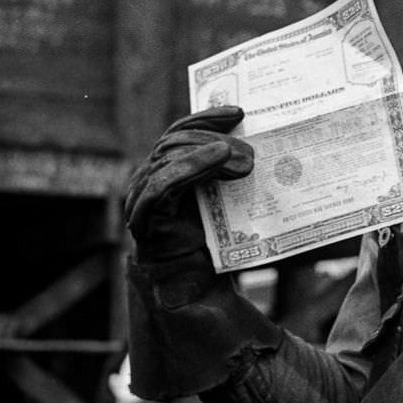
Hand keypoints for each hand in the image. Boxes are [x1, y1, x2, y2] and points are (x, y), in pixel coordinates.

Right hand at [124, 106, 252, 262]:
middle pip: (175, 142)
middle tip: (251, 149)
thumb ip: (230, 172)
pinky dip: (193, 165)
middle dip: (213, 138)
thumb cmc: (217, 246)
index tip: (239, 112)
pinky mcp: (143, 217)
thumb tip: (260, 141)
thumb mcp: (228, 200)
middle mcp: (148, 180)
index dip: (207, 119)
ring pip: (170, 157)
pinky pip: (165, 183)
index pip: (180, 133)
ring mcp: (141, 198)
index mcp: (166, 172)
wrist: (201, 290)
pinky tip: (220, 158)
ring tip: (244, 159)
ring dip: (210, 151)